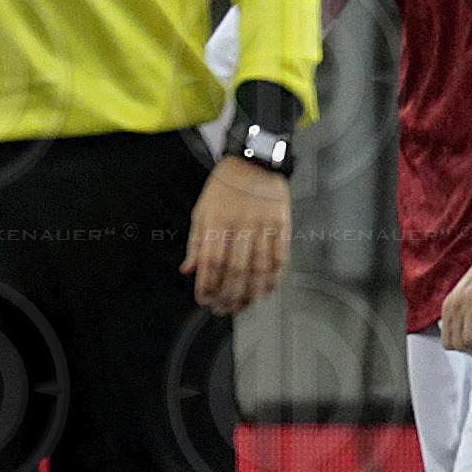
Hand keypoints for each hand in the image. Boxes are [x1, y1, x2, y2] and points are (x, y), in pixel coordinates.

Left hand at [183, 157, 290, 313]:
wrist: (255, 161)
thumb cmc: (224, 188)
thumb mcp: (202, 210)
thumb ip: (196, 243)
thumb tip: (188, 270)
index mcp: (218, 220)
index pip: (212, 261)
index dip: (208, 285)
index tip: (204, 300)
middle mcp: (242, 223)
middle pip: (237, 270)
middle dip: (228, 295)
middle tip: (222, 309)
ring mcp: (264, 224)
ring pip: (260, 268)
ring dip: (250, 293)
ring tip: (241, 306)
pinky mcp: (282, 224)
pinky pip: (280, 257)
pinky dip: (274, 278)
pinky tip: (266, 291)